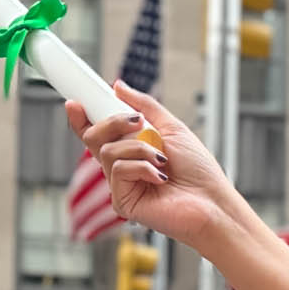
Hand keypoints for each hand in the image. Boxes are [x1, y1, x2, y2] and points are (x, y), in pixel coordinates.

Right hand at [65, 81, 242, 254]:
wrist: (214, 203)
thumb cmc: (199, 172)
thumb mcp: (172, 127)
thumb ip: (145, 106)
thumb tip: (118, 86)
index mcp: (131, 152)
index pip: (99, 134)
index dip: (82, 118)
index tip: (74, 103)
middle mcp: (123, 169)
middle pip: (93, 138)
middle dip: (112, 122)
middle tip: (137, 122)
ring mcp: (122, 187)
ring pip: (107, 152)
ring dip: (138, 147)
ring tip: (162, 158)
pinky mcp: (123, 203)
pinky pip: (118, 170)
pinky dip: (141, 166)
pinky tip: (160, 177)